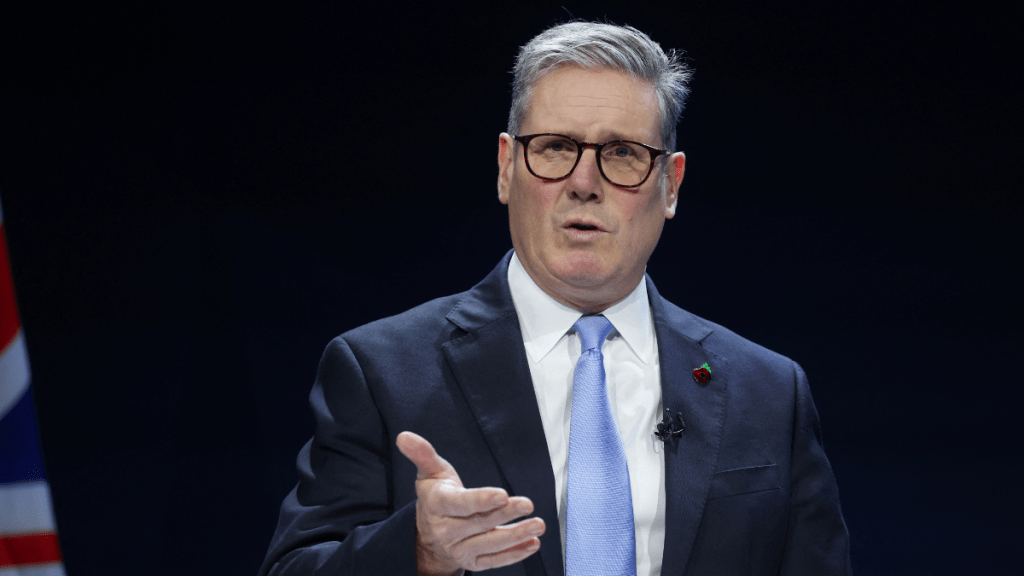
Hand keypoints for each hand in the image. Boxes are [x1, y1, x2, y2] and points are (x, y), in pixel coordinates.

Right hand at [396, 431, 544, 574]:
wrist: (428, 532)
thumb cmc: (436, 495)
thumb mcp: (429, 472)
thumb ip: (422, 454)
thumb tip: (405, 436)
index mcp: (437, 505)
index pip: (459, 503)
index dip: (481, 500)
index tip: (502, 494)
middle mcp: (446, 530)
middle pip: (479, 523)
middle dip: (505, 514)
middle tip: (527, 505)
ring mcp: (458, 548)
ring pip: (489, 543)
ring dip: (516, 536)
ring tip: (538, 525)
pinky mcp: (471, 561)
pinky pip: (494, 561)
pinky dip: (514, 554)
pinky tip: (532, 544)